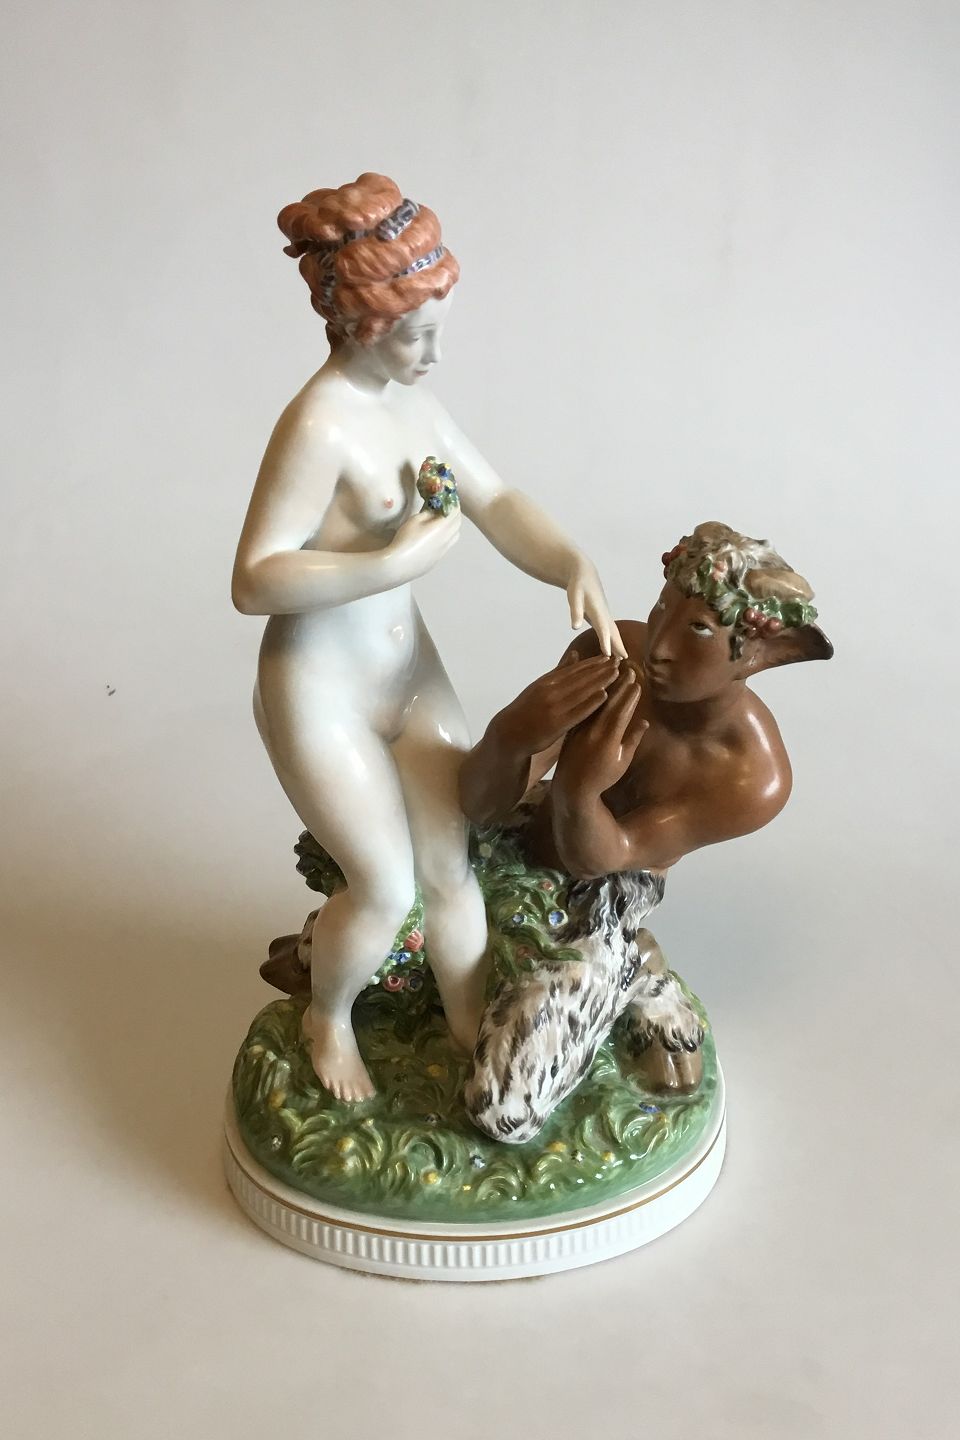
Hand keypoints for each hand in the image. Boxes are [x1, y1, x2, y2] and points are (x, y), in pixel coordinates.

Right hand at [387, 507, 461, 583]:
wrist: (399, 565)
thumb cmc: (405, 540)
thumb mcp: (415, 520)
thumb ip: (428, 512)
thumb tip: (435, 509)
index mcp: (443, 527)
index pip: (455, 511)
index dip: (453, 502)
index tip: (449, 496)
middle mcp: (447, 540)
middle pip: (458, 523)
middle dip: (455, 513)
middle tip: (447, 507)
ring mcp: (443, 551)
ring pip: (455, 536)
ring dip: (452, 526)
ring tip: (442, 521)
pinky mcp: (437, 560)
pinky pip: (447, 545)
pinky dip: (446, 537)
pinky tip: (434, 536)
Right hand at [493, 653, 620, 754]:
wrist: (509, 732)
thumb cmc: (527, 710)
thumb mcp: (541, 686)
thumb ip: (559, 672)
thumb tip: (575, 654)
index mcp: (548, 681)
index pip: (574, 669)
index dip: (593, 663)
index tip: (609, 656)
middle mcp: (551, 691)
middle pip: (580, 677)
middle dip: (601, 669)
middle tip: (619, 661)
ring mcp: (553, 706)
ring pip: (581, 691)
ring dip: (600, 681)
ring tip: (616, 673)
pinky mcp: (556, 723)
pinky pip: (576, 711)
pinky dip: (590, 702)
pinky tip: (604, 695)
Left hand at [555, 663, 648, 794]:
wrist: (572, 787)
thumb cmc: (602, 777)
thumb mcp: (622, 762)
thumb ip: (632, 740)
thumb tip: (644, 722)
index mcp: (608, 740)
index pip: (621, 712)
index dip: (629, 697)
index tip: (637, 683)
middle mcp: (593, 731)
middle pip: (607, 703)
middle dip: (619, 686)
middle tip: (628, 670)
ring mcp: (580, 728)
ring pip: (592, 702)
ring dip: (603, 685)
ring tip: (612, 671)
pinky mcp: (571, 727)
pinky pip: (581, 707)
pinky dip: (587, 694)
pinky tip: (593, 683)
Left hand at [566, 556, 626, 657]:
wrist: (584, 574)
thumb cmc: (578, 585)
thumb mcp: (574, 596)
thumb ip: (575, 611)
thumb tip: (575, 627)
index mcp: (597, 610)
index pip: (603, 628)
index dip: (605, 641)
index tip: (608, 655)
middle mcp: (604, 613)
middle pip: (613, 631)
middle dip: (618, 645)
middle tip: (624, 659)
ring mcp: (605, 615)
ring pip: (613, 631)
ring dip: (618, 643)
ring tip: (623, 657)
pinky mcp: (602, 616)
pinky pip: (610, 629)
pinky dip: (614, 638)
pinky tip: (613, 647)